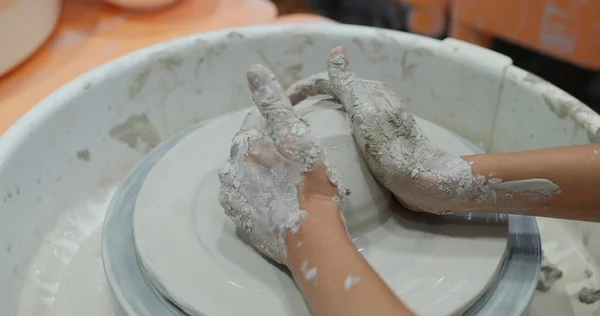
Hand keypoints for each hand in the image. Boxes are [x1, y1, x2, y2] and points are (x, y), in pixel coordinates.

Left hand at [218, 64, 346, 264]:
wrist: (311, 233)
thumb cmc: (309, 179)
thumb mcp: (296, 133)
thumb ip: (273, 102)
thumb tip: (253, 69)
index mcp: (246, 143)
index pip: (254, 119)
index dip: (272, 117)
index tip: (288, 124)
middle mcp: (232, 166)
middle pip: (246, 146)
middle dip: (263, 144)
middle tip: (289, 153)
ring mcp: (233, 194)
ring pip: (242, 171)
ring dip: (256, 168)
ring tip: (280, 177)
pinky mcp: (239, 218)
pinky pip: (241, 197)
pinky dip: (252, 192)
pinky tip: (269, 197)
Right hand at [286, 47, 493, 213]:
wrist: (426, 182)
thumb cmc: (393, 150)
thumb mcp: (365, 114)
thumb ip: (348, 85)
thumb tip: (336, 51)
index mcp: (369, 93)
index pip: (329, 81)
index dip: (304, 88)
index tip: (284, 102)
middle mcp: (375, 103)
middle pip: (335, 96)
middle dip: (310, 103)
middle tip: (289, 120)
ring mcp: (379, 122)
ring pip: (342, 114)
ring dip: (321, 119)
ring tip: (303, 135)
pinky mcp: (382, 141)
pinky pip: (350, 131)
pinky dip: (333, 134)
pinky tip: (328, 150)